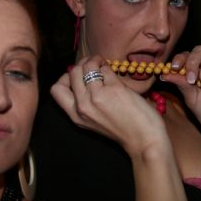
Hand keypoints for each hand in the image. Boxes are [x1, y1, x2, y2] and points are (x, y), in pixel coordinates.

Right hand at [51, 55, 170, 158]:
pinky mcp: (114, 88)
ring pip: (86, 66)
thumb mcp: (95, 120)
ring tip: (103, 64)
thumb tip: (84, 76)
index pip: (56, 89)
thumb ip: (86, 103)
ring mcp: (97, 96)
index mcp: (75, 116)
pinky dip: (108, 66)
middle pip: (71, 73)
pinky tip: (115, 71)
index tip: (79, 77)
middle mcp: (82, 106)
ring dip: (95, 60)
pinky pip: (105, 68)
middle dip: (81, 64)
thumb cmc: (123, 129)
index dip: (66, 78)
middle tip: (93, 65)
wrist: (144, 140)